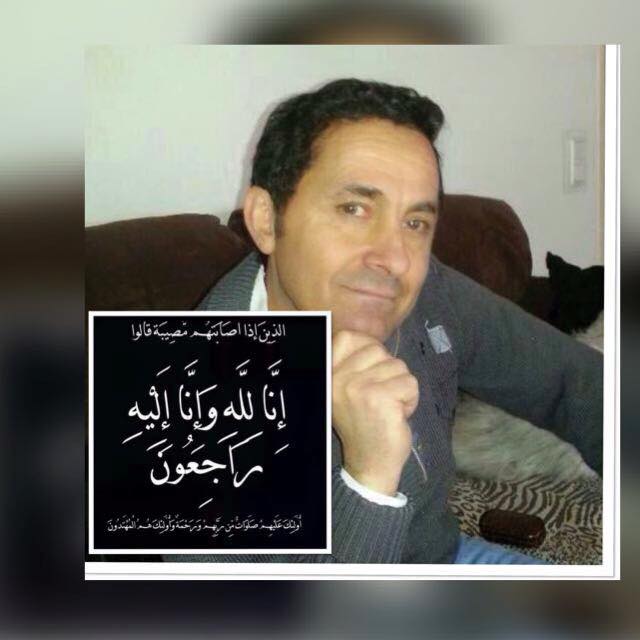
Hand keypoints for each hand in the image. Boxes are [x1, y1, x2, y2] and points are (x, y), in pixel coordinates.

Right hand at [332, 330, 418, 495]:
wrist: (369, 463)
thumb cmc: (363, 423)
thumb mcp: (346, 390)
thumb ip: (352, 364)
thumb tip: (369, 339)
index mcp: (328, 374)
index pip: (348, 337)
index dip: (368, 348)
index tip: (371, 372)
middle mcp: (337, 378)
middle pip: (378, 350)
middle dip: (389, 372)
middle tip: (380, 398)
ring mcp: (357, 387)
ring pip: (398, 366)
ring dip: (401, 387)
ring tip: (388, 407)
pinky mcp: (380, 398)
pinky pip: (410, 383)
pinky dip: (411, 399)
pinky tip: (397, 415)